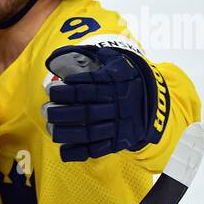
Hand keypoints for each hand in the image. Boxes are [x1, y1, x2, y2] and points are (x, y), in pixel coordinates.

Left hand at [45, 43, 168, 160]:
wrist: (158, 100)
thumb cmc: (129, 78)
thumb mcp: (117, 62)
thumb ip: (95, 55)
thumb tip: (65, 52)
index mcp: (113, 86)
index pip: (87, 89)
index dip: (67, 91)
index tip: (51, 91)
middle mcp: (115, 106)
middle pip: (85, 112)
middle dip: (62, 113)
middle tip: (45, 111)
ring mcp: (117, 125)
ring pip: (90, 132)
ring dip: (68, 133)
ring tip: (51, 130)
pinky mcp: (118, 140)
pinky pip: (98, 149)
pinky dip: (80, 151)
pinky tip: (64, 150)